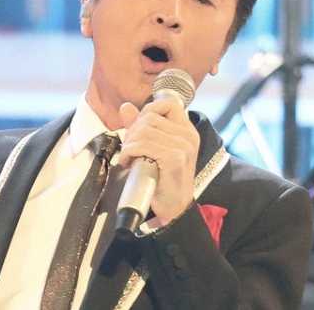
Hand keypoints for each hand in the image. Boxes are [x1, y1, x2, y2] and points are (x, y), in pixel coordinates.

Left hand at [118, 97, 199, 225]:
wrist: (173, 209)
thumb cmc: (163, 180)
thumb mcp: (153, 149)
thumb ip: (141, 126)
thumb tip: (126, 107)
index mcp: (187, 131)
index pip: (168, 103)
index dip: (148, 110)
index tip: (138, 128)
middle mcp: (188, 136)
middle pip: (150, 117)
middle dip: (132, 130)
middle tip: (128, 148)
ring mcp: (183, 146)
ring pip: (144, 131)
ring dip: (129, 143)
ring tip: (128, 156)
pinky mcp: (174, 158)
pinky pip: (143, 145)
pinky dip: (129, 152)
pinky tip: (128, 162)